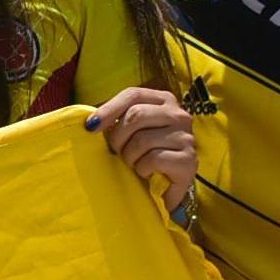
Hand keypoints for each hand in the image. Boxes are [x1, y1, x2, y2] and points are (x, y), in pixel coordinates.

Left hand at [85, 88, 196, 212]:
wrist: (167, 185)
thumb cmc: (144, 154)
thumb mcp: (130, 131)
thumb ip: (115, 119)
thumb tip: (91, 122)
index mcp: (164, 101)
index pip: (133, 94)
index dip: (109, 109)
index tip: (91, 127)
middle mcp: (179, 115)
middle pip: (136, 115)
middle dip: (118, 137)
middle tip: (118, 152)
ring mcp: (186, 137)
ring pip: (143, 140)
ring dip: (130, 157)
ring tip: (133, 163)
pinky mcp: (189, 160)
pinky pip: (154, 159)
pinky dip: (142, 169)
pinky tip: (146, 172)